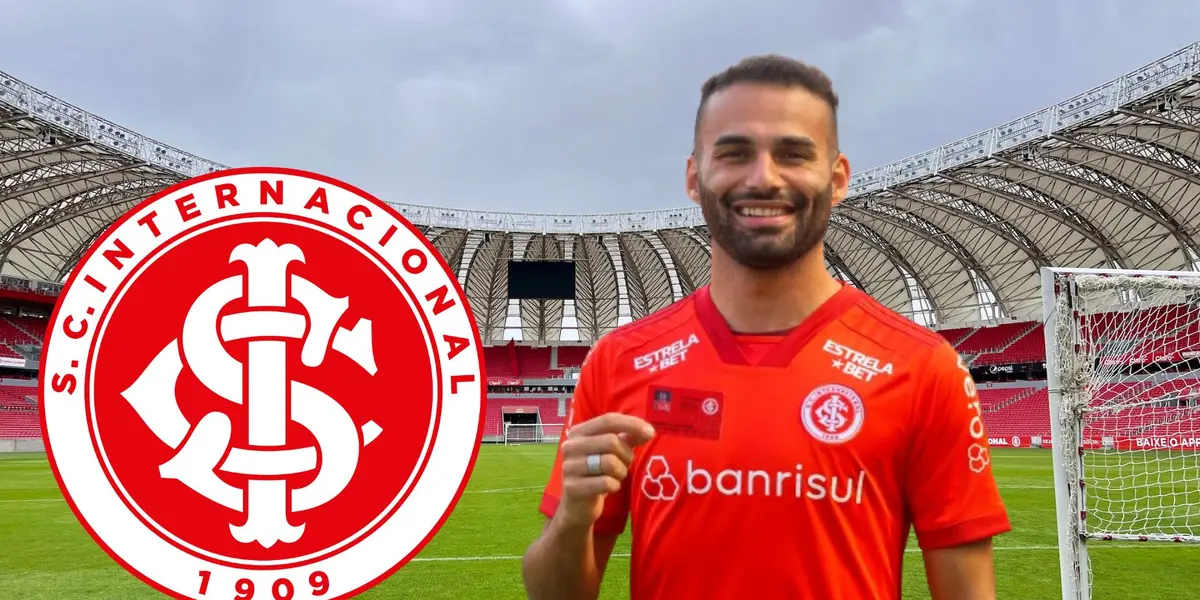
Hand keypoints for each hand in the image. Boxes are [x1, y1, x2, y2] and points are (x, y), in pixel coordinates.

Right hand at [555, 412, 655, 528]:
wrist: (578, 505)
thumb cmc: (597, 473)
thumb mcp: (612, 452)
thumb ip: (628, 438)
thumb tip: (648, 431)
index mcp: (579, 432)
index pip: (608, 420)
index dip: (631, 424)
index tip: (650, 432)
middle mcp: (570, 446)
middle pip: (611, 441)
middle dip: (626, 455)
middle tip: (625, 465)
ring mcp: (569, 467)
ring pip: (610, 462)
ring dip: (621, 472)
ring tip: (616, 477)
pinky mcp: (572, 487)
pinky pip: (606, 482)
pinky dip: (614, 486)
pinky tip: (610, 488)